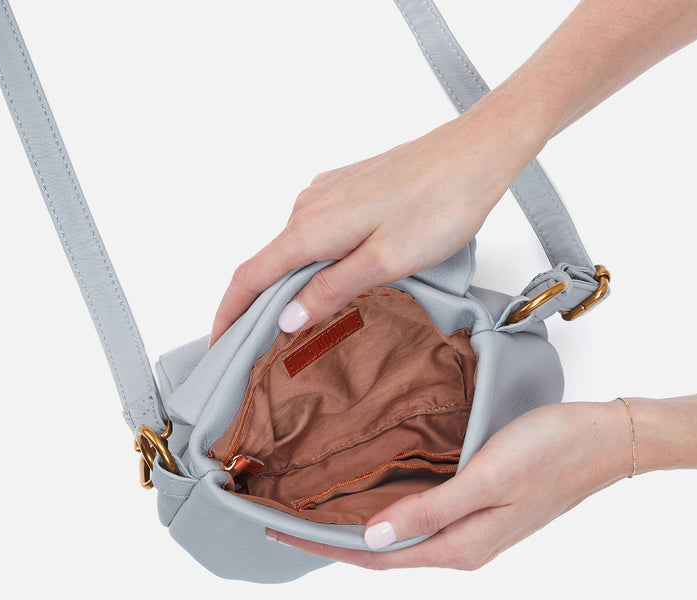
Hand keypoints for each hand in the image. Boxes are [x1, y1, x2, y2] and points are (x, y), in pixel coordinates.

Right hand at [209, 93, 547, 344]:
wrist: (475, 153)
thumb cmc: (440, 203)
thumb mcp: (385, 260)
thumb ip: (331, 289)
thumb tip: (285, 317)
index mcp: (311, 228)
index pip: (250, 276)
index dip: (229, 314)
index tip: (220, 346)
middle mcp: (310, 207)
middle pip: (267, 265)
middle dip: (256, 307)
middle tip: (259, 350)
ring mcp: (327, 195)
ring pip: (293, 250)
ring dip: (287, 286)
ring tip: (295, 325)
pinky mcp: (347, 191)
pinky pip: (314, 233)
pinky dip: (310, 262)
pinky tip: (329, 281)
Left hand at [266, 401, 631, 569]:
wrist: (605, 440)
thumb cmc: (550, 452)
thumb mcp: (486, 478)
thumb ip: (429, 511)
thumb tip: (371, 539)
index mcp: (459, 546)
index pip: (374, 557)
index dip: (325, 547)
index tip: (279, 532)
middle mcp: (461, 546)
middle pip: (382, 551)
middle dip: (332, 540)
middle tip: (286, 519)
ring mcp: (473, 530)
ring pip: (400, 535)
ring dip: (358, 526)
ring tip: (318, 509)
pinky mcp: (480, 509)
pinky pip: (420, 518)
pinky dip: (388, 511)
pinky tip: (376, 494)